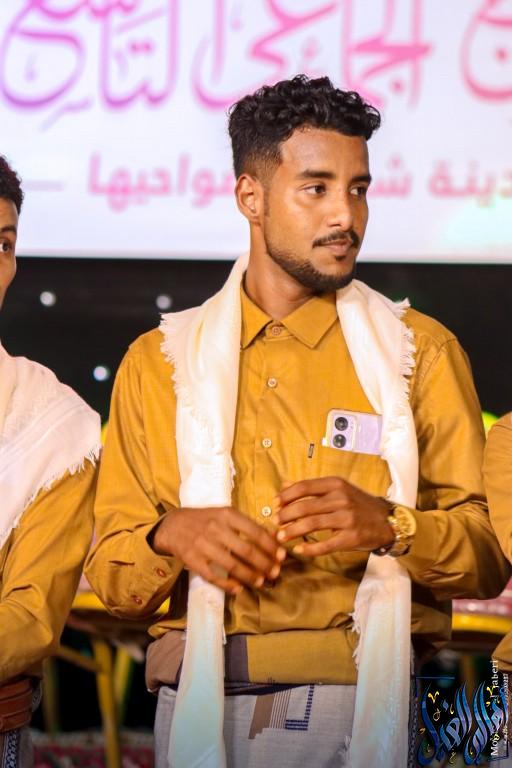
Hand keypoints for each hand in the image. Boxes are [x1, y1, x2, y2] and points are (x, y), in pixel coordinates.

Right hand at [151, 505, 285, 594]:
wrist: (173, 525)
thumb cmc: (206, 519)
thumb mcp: (226, 515)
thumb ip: (247, 525)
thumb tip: (274, 538)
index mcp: (227, 515)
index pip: (255, 531)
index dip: (271, 546)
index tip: (282, 555)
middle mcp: (216, 528)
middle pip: (246, 550)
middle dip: (264, 564)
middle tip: (275, 573)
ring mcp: (203, 545)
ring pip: (231, 565)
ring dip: (249, 576)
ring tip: (261, 583)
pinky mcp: (193, 560)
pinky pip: (213, 576)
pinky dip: (227, 584)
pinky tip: (239, 589)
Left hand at [274, 477, 393, 556]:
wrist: (387, 521)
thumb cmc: (358, 504)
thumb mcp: (338, 489)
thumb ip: (312, 487)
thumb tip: (284, 484)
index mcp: (335, 484)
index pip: (304, 487)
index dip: (286, 496)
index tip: (274, 504)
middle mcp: (341, 499)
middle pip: (304, 507)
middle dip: (285, 515)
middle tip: (274, 522)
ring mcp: (347, 519)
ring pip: (311, 525)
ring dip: (292, 531)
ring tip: (280, 536)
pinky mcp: (351, 538)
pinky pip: (325, 545)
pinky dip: (310, 548)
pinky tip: (299, 549)